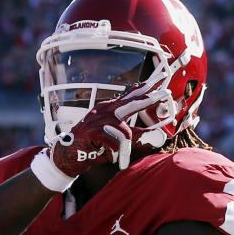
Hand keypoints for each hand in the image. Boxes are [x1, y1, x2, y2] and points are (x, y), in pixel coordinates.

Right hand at [49, 77, 169, 173]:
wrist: (67, 155)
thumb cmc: (93, 147)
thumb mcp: (114, 139)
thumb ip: (131, 135)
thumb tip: (153, 134)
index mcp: (109, 109)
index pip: (130, 97)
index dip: (144, 88)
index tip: (158, 80)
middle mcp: (105, 110)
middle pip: (132, 103)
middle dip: (150, 98)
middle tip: (166, 92)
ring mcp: (99, 119)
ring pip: (125, 134)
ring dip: (123, 150)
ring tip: (114, 155)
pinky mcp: (94, 130)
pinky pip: (115, 144)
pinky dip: (113, 154)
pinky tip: (104, 154)